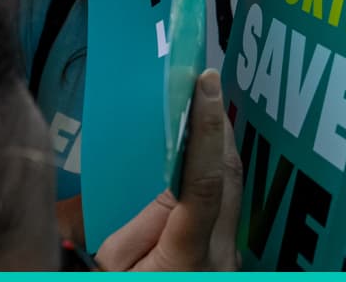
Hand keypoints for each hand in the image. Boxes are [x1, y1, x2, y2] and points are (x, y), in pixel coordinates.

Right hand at [94, 69, 241, 270]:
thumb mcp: (111, 271)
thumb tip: (164, 194)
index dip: (206, 127)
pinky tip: (196, 168)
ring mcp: (229, 260)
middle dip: (218, 127)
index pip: (205, 181)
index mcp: (186, 258)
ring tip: (201, 114)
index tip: (205, 83)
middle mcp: (220, 256)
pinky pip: (224, 212)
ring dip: (217, 152)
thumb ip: (134, 230)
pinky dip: (212, 182)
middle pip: (232, 177)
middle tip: (205, 84)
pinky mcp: (226, 263)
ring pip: (233, 193)